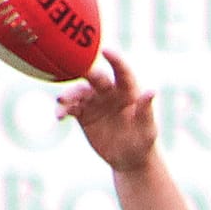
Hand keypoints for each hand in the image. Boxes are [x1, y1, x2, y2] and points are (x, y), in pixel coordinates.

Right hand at [55, 49, 156, 172]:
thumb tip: (151, 91)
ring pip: (79, 92)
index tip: (106, 50)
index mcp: (128, 91)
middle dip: (85, 72)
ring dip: (69, 94)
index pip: (122, 72)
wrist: (129, 159)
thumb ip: (146, 111)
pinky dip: (63, 109)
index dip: (115, 60)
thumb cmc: (143, 142)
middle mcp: (109, 92)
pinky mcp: (83, 114)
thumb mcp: (148, 130)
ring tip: (62, 100)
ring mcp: (94, 101)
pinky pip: (70, 108)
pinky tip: (59, 116)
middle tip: (75, 70)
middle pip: (96, 77)